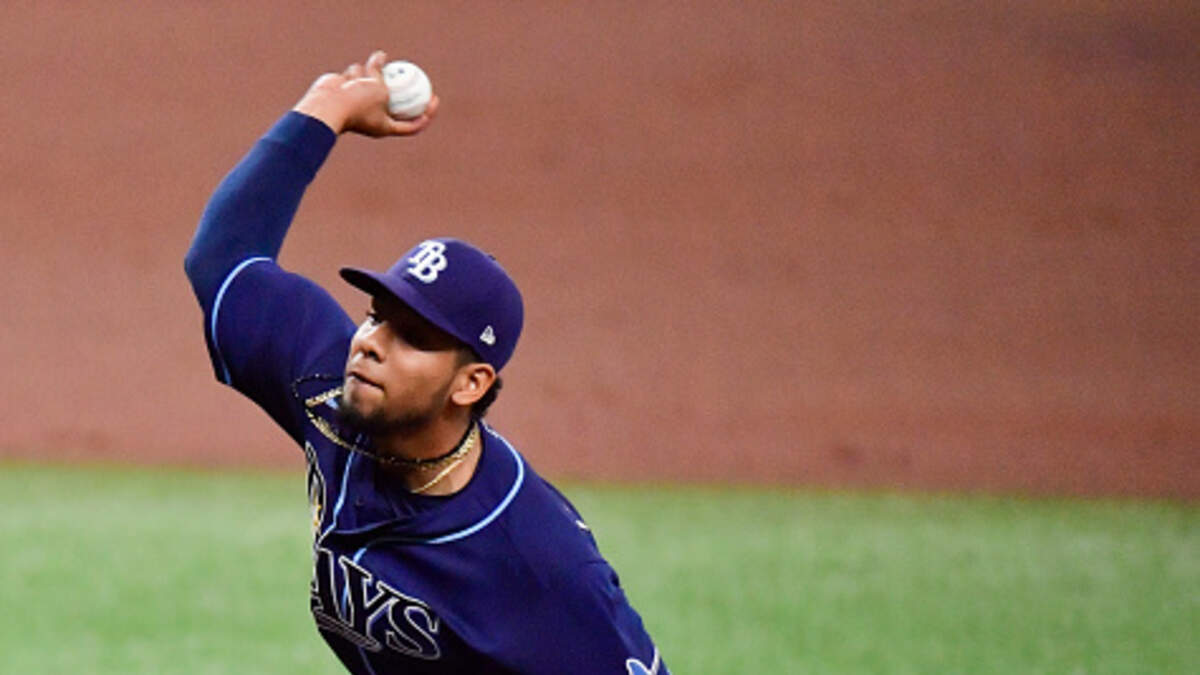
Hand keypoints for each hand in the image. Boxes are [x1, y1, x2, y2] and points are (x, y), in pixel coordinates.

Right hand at [293, 50, 438, 136]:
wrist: (327, 105)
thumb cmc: (356, 103)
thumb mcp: (379, 89)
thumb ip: (382, 75)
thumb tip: (381, 57)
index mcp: (386, 127)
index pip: (412, 126)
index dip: (427, 115)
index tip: (434, 98)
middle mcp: (374, 117)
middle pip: (393, 100)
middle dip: (399, 87)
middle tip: (411, 72)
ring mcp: (361, 104)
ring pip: (373, 81)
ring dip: (369, 76)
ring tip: (360, 81)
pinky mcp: (348, 92)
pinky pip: (357, 76)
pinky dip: (355, 74)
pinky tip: (350, 76)